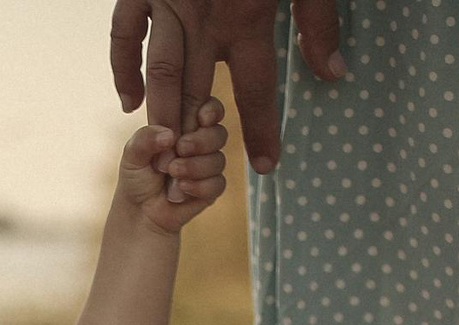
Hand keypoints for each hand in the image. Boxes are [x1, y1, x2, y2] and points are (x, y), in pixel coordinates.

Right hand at [106, 0, 342, 176]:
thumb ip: (319, 23)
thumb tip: (335, 74)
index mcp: (247, 16)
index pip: (256, 87)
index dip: (262, 130)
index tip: (266, 168)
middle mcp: (204, 18)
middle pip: (197, 90)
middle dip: (195, 135)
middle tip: (192, 174)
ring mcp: (170, 3)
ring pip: (159, 71)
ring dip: (161, 113)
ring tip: (164, 150)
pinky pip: (125, 33)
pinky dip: (123, 67)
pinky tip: (129, 101)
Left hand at [117, 101, 228, 232]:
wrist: (140, 213)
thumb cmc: (137, 178)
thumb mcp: (132, 154)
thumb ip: (145, 138)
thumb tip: (169, 135)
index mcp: (184, 126)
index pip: (208, 108)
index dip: (211, 110)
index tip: (202, 118)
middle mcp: (200, 143)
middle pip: (219, 133)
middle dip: (201, 141)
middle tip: (181, 148)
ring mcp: (207, 166)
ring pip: (218, 160)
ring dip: (195, 167)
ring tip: (173, 173)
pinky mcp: (211, 188)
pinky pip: (217, 184)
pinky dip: (199, 187)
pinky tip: (181, 190)